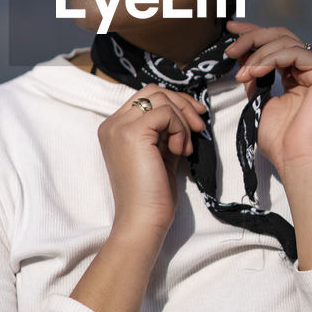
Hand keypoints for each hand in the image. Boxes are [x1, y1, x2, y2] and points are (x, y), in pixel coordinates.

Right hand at [97, 87, 207, 240]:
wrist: (143, 220)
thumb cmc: (152, 195)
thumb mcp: (160, 153)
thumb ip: (165, 131)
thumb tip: (186, 110)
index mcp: (115, 128)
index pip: (146, 97)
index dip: (175, 103)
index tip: (195, 120)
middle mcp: (112, 124)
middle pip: (153, 91)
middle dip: (182, 105)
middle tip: (199, 127)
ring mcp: (119, 127)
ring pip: (161, 99)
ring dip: (182, 121)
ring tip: (184, 148)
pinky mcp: (132, 133)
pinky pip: (165, 113)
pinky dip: (180, 130)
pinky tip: (179, 152)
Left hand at [225, 20, 311, 172]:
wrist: (296, 159)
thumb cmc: (279, 140)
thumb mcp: (259, 101)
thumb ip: (255, 77)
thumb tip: (243, 57)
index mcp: (297, 76)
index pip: (275, 44)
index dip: (252, 32)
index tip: (230, 28)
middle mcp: (310, 70)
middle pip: (280, 36)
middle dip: (251, 38)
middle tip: (230, 49)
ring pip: (285, 41)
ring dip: (257, 53)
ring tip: (242, 74)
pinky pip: (295, 52)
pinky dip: (271, 58)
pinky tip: (255, 72)